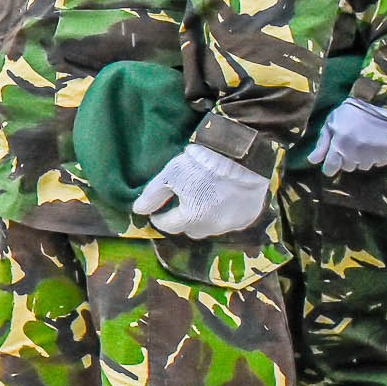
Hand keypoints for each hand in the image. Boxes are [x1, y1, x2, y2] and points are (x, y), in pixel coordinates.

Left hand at [133, 144, 271, 238]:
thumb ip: (153, 195)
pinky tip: (223, 200)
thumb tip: (138, 211)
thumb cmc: (202, 163)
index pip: (169, 226)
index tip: (158, 212)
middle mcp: (212, 227)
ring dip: (206, 219)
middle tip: (183, 205)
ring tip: (204, 201)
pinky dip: (225, 215)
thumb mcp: (171, 174)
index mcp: (191, 217)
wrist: (241, 155)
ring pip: (212, 228)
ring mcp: (232, 224)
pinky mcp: (248, 218)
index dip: (161, 218)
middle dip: (185, 221)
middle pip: (191, 230)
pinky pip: (232, 222)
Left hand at [307, 98, 386, 174]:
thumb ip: (322, 143)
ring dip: (361, 158)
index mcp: (339, 145)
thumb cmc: (350, 111)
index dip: (330, 167)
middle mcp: (355, 153)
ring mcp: (372, 154)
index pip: (331, 168)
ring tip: (362, 142)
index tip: (332, 162)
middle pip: (347, 167)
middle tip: (349, 143)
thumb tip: (312, 161)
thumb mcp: (331, 123)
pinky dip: (376, 156)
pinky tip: (374, 144)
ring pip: (363, 166)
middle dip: (346, 159)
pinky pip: (378, 163)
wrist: (380, 101)